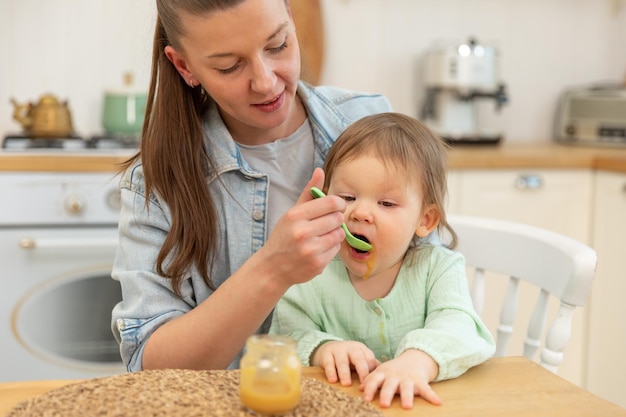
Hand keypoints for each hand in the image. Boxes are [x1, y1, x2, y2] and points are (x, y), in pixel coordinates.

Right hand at [260, 168, 345, 287]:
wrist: (272, 268)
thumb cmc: (283, 237)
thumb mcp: (292, 213)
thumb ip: (308, 192)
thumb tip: (320, 170)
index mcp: (296, 216)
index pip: (331, 203)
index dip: (339, 203)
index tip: (336, 207)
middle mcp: (303, 232)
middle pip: (338, 218)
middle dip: (336, 219)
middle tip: (326, 224)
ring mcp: (311, 249)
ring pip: (340, 234)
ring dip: (335, 234)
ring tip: (322, 236)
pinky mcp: (317, 264)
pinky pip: (336, 249)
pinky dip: (331, 248)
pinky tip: (319, 249)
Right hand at [312, 340, 378, 385]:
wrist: (328, 347)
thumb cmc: (348, 357)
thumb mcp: (360, 358)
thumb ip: (370, 366)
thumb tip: (385, 377)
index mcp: (361, 349)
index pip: (369, 359)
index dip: (371, 371)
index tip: (373, 384)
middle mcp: (351, 348)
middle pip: (358, 358)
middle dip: (362, 371)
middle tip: (363, 384)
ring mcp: (338, 350)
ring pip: (342, 361)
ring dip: (345, 373)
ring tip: (346, 384)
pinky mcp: (326, 354)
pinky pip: (328, 363)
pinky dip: (331, 372)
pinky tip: (332, 380)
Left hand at [361, 349, 440, 408]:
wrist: (414, 358)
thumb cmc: (394, 369)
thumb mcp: (381, 371)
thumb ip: (371, 379)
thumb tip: (360, 389)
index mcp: (384, 373)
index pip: (375, 380)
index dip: (370, 388)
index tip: (366, 398)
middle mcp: (395, 376)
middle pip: (390, 385)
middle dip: (386, 394)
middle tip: (384, 404)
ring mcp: (408, 378)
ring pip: (407, 388)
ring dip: (407, 397)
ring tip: (407, 406)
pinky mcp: (420, 381)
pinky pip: (426, 389)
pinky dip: (432, 396)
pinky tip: (438, 403)